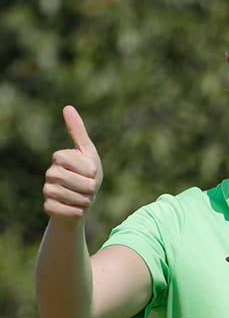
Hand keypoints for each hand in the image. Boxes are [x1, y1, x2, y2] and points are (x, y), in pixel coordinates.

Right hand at [42, 106, 102, 221]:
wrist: (84, 200)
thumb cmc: (89, 174)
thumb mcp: (89, 152)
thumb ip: (78, 131)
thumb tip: (67, 107)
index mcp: (59, 157)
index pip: (78, 163)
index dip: (90, 169)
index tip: (92, 171)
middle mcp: (49, 172)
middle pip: (76, 181)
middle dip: (90, 186)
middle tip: (89, 187)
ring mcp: (47, 190)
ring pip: (71, 196)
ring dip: (85, 199)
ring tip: (84, 196)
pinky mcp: (48, 207)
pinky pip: (65, 210)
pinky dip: (77, 211)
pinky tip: (77, 208)